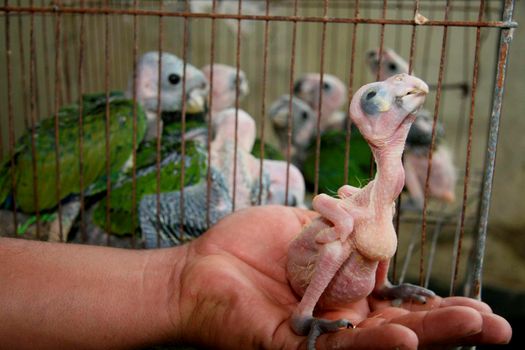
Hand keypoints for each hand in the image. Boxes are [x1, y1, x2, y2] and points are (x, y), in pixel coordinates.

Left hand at [172, 205, 511, 348]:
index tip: (479, 302)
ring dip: (427, 335)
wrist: (199, 267)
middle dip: (448, 325)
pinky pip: (336, 349)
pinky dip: (373, 344)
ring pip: (379, 342)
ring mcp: (318, 338)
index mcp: (342, 292)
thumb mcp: (304, 224)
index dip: (437, 303)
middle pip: (400, 326)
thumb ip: (343, 227)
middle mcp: (338, 320)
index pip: (399, 301)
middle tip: (496, 325)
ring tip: (473, 326)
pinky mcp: (291, 347)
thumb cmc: (248, 246)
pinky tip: (405, 336)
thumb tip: (379, 226)